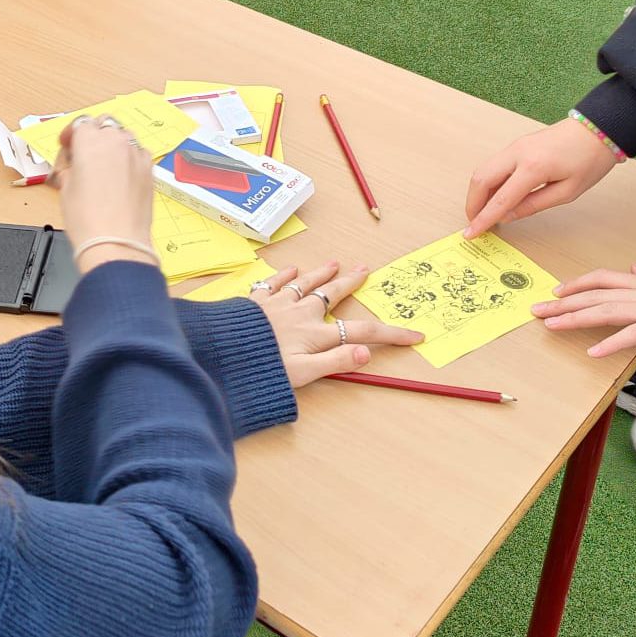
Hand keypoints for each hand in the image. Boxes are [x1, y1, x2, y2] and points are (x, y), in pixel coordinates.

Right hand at [50, 115, 154, 270]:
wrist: (116, 242)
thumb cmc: (87, 218)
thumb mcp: (66, 189)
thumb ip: (70, 168)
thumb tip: (73, 166)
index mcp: (90, 141)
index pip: (79, 124)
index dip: (71, 135)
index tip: (67, 147)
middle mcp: (115, 141)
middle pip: (104, 124)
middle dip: (94, 135)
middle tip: (84, 155)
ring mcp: (136, 153)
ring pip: (124, 136)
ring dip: (113, 144)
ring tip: (104, 165)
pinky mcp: (149, 169)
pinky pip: (138, 153)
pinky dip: (129, 158)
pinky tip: (121, 176)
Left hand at [250, 262, 425, 388]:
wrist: (220, 353)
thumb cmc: (262, 369)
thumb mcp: (302, 373)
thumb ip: (335, 363)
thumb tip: (366, 352)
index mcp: (315, 335)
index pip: (362, 333)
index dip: (391, 334)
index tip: (415, 335)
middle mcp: (300, 314)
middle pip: (333, 296)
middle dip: (351, 284)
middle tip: (365, 270)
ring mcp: (277, 304)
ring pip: (305, 284)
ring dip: (321, 273)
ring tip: (334, 263)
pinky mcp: (255, 302)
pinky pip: (272, 283)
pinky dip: (283, 276)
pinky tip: (289, 270)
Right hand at [464, 118, 617, 239]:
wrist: (598, 129)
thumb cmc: (590, 160)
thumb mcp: (567, 192)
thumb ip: (534, 205)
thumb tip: (508, 216)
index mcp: (534, 167)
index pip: (500, 199)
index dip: (484, 219)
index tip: (471, 233)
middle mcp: (517, 153)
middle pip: (480, 180)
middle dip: (472, 204)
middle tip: (474, 222)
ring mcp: (514, 146)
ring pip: (482, 170)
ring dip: (478, 192)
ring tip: (483, 211)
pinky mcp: (516, 144)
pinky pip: (492, 164)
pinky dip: (487, 181)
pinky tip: (494, 195)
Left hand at [533, 262, 635, 357]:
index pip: (602, 279)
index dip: (576, 284)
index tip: (555, 290)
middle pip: (594, 296)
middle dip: (562, 303)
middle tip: (536, 310)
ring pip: (605, 311)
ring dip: (575, 318)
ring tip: (550, 325)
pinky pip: (633, 334)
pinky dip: (611, 342)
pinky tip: (592, 351)